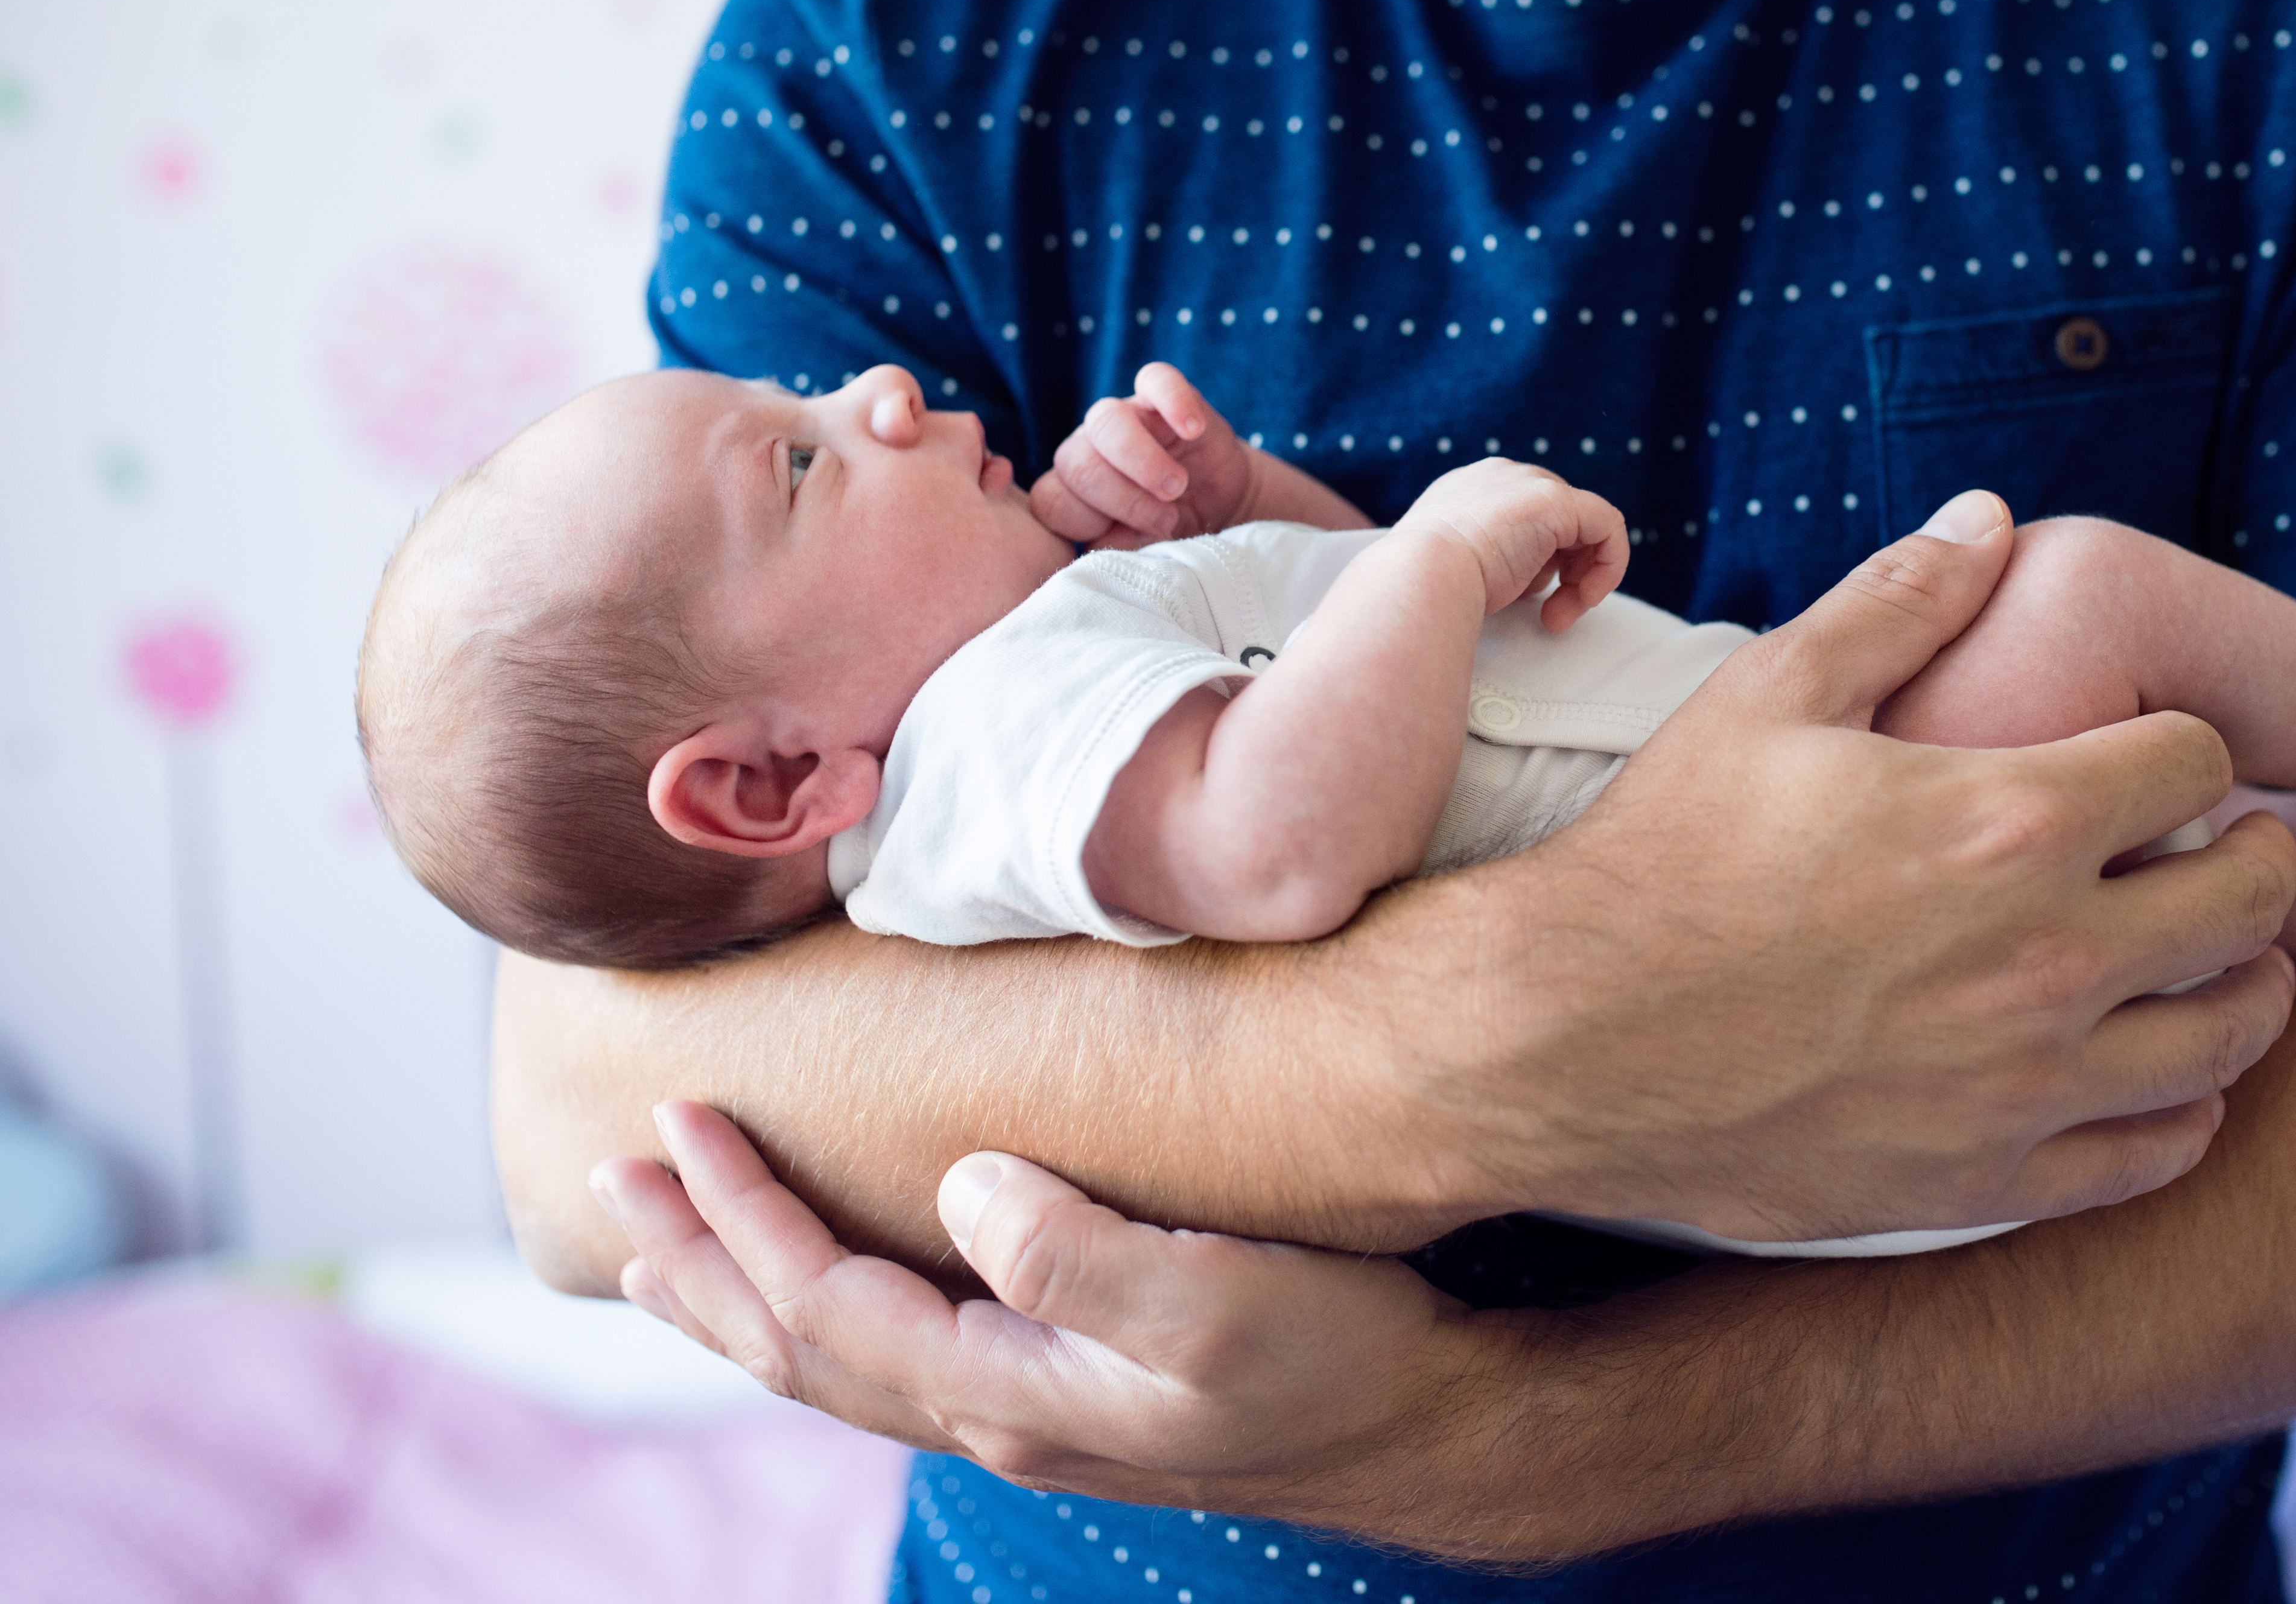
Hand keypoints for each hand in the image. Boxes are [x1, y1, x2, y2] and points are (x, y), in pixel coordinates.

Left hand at [596, 1102, 1505, 1545]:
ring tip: (663, 1242)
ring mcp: (1027, 1412)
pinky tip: (813, 1284)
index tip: (679, 1125)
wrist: (1423, 1428)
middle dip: (698, 1267)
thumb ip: (1082, 1255)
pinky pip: (891, 1352)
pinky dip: (816, 1313)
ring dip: (739, 1295)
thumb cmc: (1335, 1358)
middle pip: (799, 1350)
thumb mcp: (1221, 1302)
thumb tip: (963, 1183)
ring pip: (835, 1362)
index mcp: (1010, 1394)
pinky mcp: (1064, 1388)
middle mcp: (996, 1416)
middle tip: (613, 1181)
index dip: (741, 1220)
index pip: (827, 1305)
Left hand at [1031, 362, 1257, 546]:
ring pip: (1105, 420)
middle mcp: (1090, 449)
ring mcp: (1125, 417)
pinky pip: (1156, 379)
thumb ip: (1121, 548)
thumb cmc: (1175, 529)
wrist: (1223, 506)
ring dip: (1141, 460)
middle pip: (1075, 463)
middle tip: (1166, 519)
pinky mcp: (1161, 395)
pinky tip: (1193, 430)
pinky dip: (1174, 402)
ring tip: (1178, 486)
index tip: (1128, 539)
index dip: (1085, 523)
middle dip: (1122, 499)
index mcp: (1073, 490)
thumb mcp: (1147, 548)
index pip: (1050, 502)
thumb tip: (1109, 545)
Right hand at [1392, 458, 1628, 631]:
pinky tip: (1586, 597)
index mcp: (1467, 492)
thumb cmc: (1427, 588)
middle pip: (1557, 522)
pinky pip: (1608, 525)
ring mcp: (1529, 483)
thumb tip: (1522, 581)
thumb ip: (1488, 562)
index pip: (1524, 521)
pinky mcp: (1557, 500)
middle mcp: (1499, 478)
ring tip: (1558, 616)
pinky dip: (1608, 565)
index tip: (1529, 604)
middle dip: (1563, 574)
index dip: (1537, 566)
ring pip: (1585, 527)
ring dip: (1582, 579)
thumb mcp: (1454, 568)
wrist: (1420, 577)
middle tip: (1552, 617)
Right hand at [1439, 490, 2295, 1239]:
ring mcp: (2026, 1082)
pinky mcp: (1989, 1178)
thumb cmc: (1662, 855)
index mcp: (2009, 821)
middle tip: (2223, 845)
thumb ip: (1899, 599)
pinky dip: (2187, 1106)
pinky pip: (2160, 1151)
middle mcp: (2046, 957)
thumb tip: (1993, 516)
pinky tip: (2155, 1069)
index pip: (2199, 763)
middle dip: (2254, 855)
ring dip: (2245, 982)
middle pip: (2251, 900)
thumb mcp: (1771, 694)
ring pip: (2231, 1035)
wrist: (1561, 1038)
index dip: (2189, 744)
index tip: (2162, 754)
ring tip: (2211, 955)